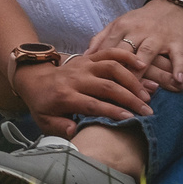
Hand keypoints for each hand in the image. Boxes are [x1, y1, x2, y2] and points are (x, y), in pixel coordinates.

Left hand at [16, 46, 155, 133]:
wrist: (35, 80)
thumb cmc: (44, 105)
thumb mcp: (45, 122)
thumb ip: (59, 127)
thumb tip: (75, 131)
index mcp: (64, 96)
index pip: (92, 103)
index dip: (112, 111)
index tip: (131, 119)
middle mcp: (76, 78)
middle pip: (106, 86)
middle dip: (129, 98)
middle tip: (147, 110)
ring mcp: (83, 65)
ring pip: (112, 68)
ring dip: (132, 80)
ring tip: (147, 94)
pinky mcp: (89, 57)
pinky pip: (109, 52)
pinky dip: (126, 56)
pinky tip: (141, 64)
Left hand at [85, 0, 182, 88]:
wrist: (171, 5)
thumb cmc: (141, 19)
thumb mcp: (119, 24)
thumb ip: (101, 39)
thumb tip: (83, 57)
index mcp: (121, 27)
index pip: (108, 49)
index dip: (102, 67)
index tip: (96, 87)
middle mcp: (138, 31)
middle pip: (126, 52)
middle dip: (121, 73)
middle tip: (118, 96)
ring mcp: (158, 36)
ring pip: (148, 52)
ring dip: (145, 69)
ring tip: (145, 89)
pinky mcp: (176, 40)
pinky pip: (178, 55)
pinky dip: (179, 67)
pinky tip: (179, 80)